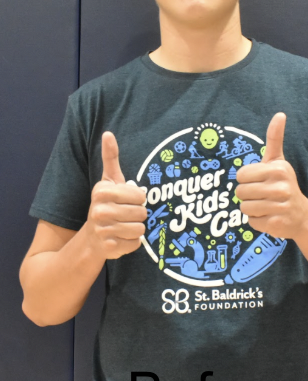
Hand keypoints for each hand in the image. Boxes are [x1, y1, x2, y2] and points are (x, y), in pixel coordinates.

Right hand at [86, 132, 146, 259]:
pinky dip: (132, 243)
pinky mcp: (108, 248)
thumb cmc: (107, 205)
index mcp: (102, 191)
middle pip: (142, 213)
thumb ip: (111, 158)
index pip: (141, 195)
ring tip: (123, 226)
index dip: (138, 199)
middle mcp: (99, 210)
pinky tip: (120, 239)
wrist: (91, 237)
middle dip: (138, 215)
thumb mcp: (109, 181)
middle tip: (125, 215)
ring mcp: (102, 230)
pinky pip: (136, 244)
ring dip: (136, 229)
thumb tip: (108, 133)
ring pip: (140, 229)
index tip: (127, 200)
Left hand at [235, 113, 307, 239]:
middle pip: (240, 192)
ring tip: (267, 206)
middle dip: (248, 195)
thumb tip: (280, 113)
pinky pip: (251, 221)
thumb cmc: (284, 185)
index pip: (241, 175)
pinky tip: (270, 217)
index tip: (261, 181)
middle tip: (263, 196)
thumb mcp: (279, 161)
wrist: (302, 216)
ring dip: (252, 209)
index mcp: (279, 169)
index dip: (247, 180)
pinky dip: (258, 221)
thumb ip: (275, 138)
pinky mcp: (276, 224)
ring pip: (244, 208)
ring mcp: (280, 207)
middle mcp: (281, 187)